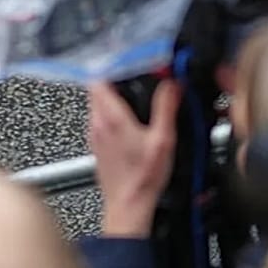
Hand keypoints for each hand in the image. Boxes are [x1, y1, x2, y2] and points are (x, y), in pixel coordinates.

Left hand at [88, 79, 178, 237]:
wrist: (128, 206)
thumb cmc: (142, 179)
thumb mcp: (163, 139)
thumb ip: (166, 107)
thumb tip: (172, 84)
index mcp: (111, 117)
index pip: (99, 77)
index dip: (112, 64)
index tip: (128, 61)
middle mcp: (98, 123)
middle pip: (97, 88)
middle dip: (115, 78)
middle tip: (134, 76)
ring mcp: (95, 135)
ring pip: (97, 103)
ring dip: (112, 96)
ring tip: (133, 96)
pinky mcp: (97, 145)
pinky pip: (99, 119)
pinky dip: (111, 113)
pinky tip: (129, 120)